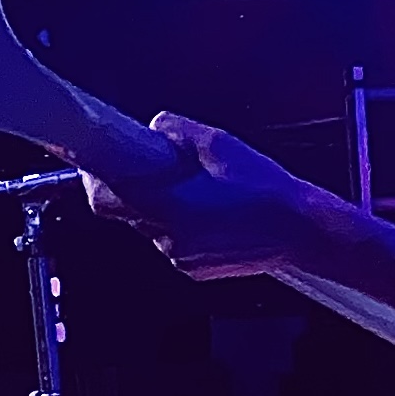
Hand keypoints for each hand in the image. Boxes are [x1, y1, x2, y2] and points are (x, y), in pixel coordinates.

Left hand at [82, 112, 341, 281]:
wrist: (300, 231)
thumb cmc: (264, 190)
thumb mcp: (218, 143)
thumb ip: (175, 130)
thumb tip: (154, 128)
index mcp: (166, 205)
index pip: (103, 197)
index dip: (93, 178)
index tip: (95, 162)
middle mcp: (167, 235)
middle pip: (125, 212)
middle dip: (132, 189)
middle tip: (151, 171)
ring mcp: (179, 255)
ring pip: (150, 226)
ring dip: (161, 206)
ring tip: (196, 191)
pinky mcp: (193, 267)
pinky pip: (172, 241)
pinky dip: (180, 225)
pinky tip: (210, 213)